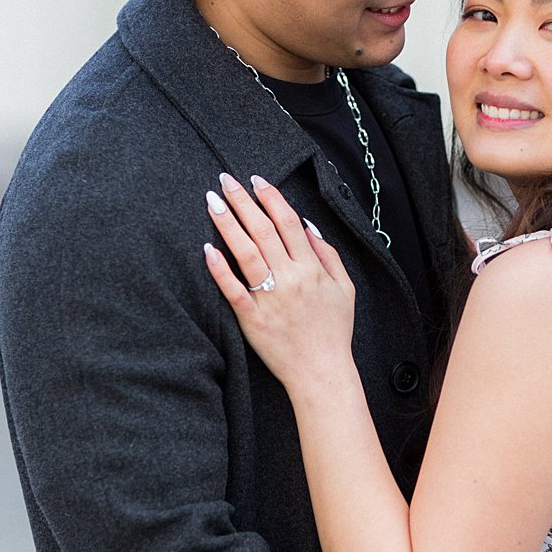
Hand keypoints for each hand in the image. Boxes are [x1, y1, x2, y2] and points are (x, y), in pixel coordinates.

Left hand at [202, 172, 355, 391]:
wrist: (321, 372)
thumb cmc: (333, 331)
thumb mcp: (345, 289)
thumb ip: (328, 255)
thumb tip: (309, 225)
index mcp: (312, 268)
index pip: (288, 222)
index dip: (271, 198)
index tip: (256, 180)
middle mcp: (291, 278)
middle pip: (263, 230)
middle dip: (243, 201)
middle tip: (225, 179)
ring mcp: (270, 297)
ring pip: (246, 252)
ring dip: (228, 224)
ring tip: (212, 201)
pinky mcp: (252, 318)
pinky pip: (233, 289)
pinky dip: (219, 268)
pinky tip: (207, 248)